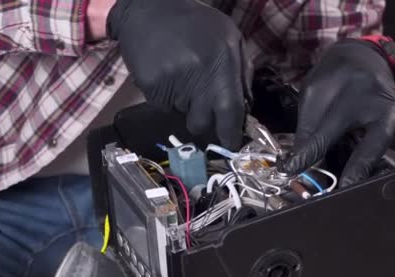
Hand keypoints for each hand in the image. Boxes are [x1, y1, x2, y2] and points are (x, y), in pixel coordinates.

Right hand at [107, 0, 252, 149]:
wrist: (149, 7)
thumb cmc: (194, 24)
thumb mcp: (229, 37)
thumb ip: (242, 71)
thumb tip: (246, 106)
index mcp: (222, 60)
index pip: (230, 109)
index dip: (231, 132)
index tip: (231, 144)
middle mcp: (199, 73)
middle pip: (203, 121)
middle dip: (203, 120)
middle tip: (198, 101)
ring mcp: (173, 80)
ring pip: (182, 114)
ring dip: (184, 104)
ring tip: (181, 76)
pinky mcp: (151, 84)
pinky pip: (162, 106)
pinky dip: (166, 97)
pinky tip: (165, 73)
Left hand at [281, 39, 394, 197]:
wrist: (358, 61)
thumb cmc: (333, 85)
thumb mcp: (313, 98)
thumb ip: (308, 131)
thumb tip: (295, 167)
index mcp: (350, 99)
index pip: (327, 131)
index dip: (309, 153)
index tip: (294, 171)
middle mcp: (381, 109)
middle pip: (378, 137)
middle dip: (365, 163)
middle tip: (352, 187)